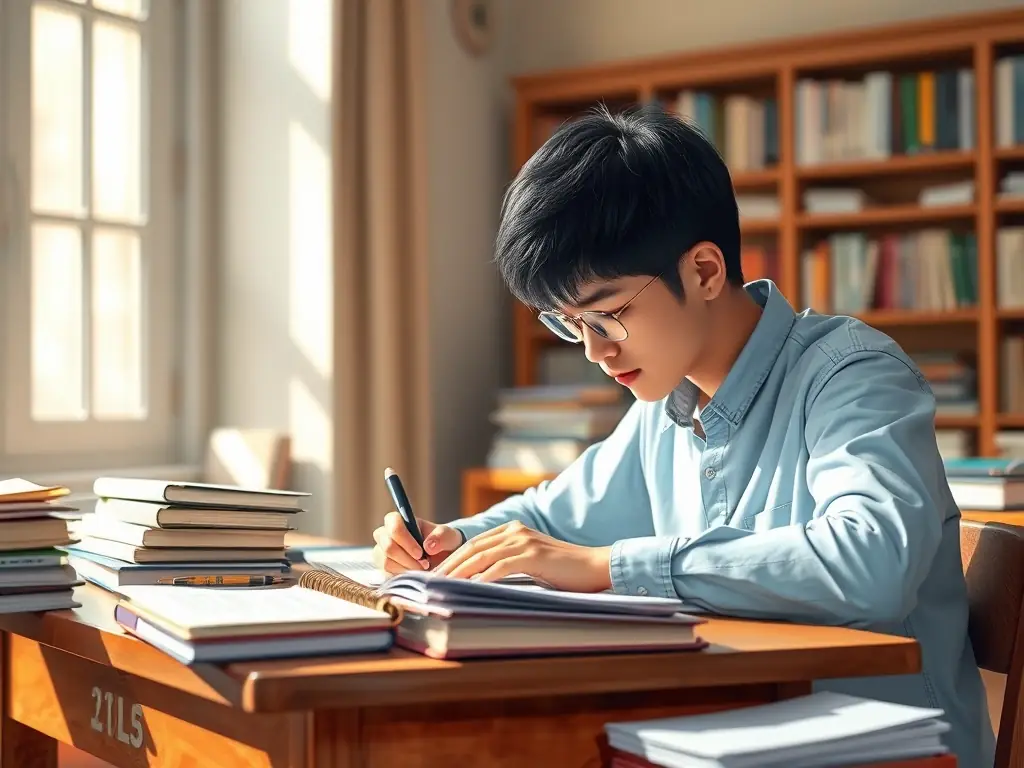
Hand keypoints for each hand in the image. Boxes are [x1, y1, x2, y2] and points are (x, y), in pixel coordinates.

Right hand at [372, 512, 462, 574]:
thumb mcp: (449, 536)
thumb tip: (428, 546)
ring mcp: (382, 552)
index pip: (393, 523)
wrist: (441, 558)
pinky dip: (403, 577)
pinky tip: (415, 575)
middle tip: (425, 564)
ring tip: (422, 569)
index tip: (420, 553)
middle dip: (408, 558)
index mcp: (400, 521)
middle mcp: (386, 535)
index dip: (405, 539)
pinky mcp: (383, 568)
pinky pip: (388, 574)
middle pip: (388, 546)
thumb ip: (441, 537)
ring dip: (407, 568)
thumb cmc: (442, 542)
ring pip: (387, 562)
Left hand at [433, 521, 612, 592]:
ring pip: (481, 556)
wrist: (594, 567)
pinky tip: (469, 589)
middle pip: (472, 547)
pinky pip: (499, 567)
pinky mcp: (533, 554)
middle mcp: (515, 530)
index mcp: (513, 530)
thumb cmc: (564, 571)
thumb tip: (480, 581)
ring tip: (442, 586)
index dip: (452, 558)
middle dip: (449, 565)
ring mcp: (524, 541)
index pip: (474, 543)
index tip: (437, 575)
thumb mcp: (531, 563)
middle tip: (431, 582)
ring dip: (459, 572)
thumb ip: (508, 564)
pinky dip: (482, 578)